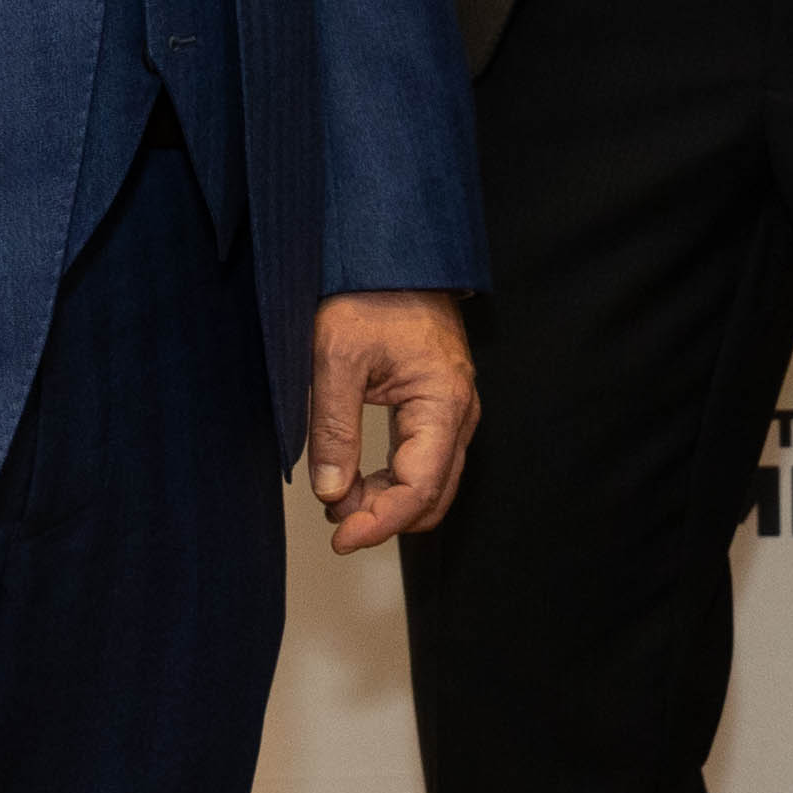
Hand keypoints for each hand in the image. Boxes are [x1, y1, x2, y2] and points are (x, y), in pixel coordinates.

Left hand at [307, 290, 477, 554]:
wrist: (390, 253)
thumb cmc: (368, 293)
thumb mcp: (336, 357)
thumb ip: (333, 428)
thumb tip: (332, 493)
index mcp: (443, 402)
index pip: (419, 488)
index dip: (380, 524)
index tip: (340, 539)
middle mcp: (459, 412)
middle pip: (433, 495)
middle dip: (385, 518)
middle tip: (335, 525)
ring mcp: (453, 410)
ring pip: (430, 483)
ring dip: (387, 502)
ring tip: (338, 500)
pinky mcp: (437, 405)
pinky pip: (424, 460)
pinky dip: (392, 481)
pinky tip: (355, 479)